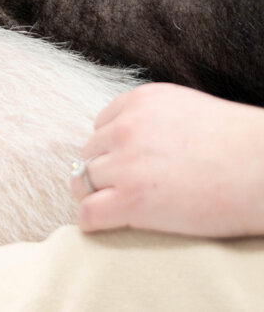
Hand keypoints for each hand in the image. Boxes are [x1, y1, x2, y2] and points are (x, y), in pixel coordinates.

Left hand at [71, 82, 263, 236]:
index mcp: (140, 102)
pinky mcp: (131, 199)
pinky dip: (90, 221)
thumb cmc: (242, 147)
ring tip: (111, 207)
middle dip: (104, 171)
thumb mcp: (188, 111)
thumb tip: (135, 142)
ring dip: (95, 195)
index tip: (128, 165)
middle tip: (122, 189)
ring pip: (84, 181)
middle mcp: (126, 128)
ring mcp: (126, 163)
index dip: (113, 149)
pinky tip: (100, 225)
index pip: (102, 126)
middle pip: (90, 153)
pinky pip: (89, 212)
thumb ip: (156, 121)